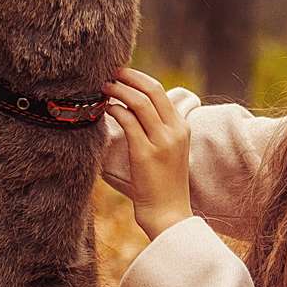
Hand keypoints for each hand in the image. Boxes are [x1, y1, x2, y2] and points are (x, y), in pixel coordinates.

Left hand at [99, 67, 191, 240]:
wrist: (169, 213)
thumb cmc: (163, 185)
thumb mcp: (168, 151)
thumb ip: (157, 129)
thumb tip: (131, 109)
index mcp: (182, 127)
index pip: (160, 91)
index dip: (138, 78)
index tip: (121, 74)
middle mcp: (175, 131)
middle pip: (152, 90)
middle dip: (128, 77)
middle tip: (110, 72)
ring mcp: (162, 141)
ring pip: (140, 102)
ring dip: (119, 90)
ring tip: (104, 88)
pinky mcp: (146, 153)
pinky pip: (129, 122)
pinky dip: (116, 110)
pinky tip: (107, 109)